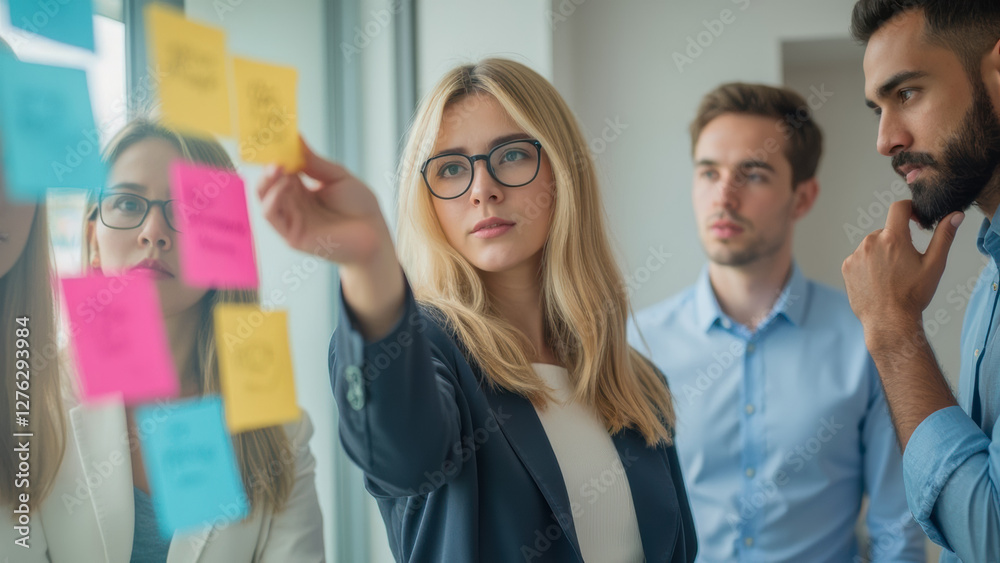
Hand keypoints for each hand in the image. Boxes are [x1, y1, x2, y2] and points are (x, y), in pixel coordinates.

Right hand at [257, 137, 391, 266]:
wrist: (375, 234)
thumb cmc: (360, 207)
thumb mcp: (338, 177)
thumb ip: (315, 162)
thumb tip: (297, 138)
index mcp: (303, 190)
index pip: (281, 171)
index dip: (276, 156)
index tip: (273, 139)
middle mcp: (293, 204)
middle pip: (269, 184)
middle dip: (268, 168)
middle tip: (272, 154)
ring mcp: (291, 220)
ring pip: (265, 199)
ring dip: (268, 181)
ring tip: (278, 167)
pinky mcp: (292, 235)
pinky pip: (272, 216)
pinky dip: (273, 199)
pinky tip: (284, 184)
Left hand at [842, 199, 963, 332]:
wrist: (889, 321)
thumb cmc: (913, 295)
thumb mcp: (934, 265)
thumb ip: (943, 236)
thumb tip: (954, 216)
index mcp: (893, 238)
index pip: (899, 208)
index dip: (909, 209)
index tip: (915, 220)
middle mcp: (871, 242)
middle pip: (885, 231)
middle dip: (896, 241)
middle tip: (905, 264)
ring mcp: (856, 255)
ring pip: (872, 245)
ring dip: (881, 253)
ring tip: (891, 276)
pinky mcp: (847, 267)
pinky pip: (859, 258)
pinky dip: (868, 265)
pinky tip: (878, 281)